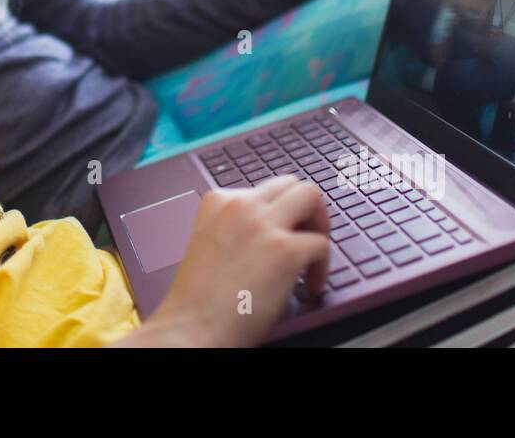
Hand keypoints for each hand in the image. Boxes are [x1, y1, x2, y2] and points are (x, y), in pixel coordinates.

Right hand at [137, 176, 330, 347]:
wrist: (191, 329)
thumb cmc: (198, 301)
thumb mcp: (210, 244)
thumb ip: (237, 229)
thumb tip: (272, 232)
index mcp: (217, 202)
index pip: (262, 190)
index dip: (277, 214)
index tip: (282, 233)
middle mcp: (241, 205)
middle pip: (290, 184)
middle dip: (304, 209)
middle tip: (306, 236)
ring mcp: (264, 224)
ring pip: (311, 197)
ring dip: (319, 223)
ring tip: (314, 252)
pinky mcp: (286, 250)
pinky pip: (322, 244)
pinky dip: (322, 266)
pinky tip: (309, 286)